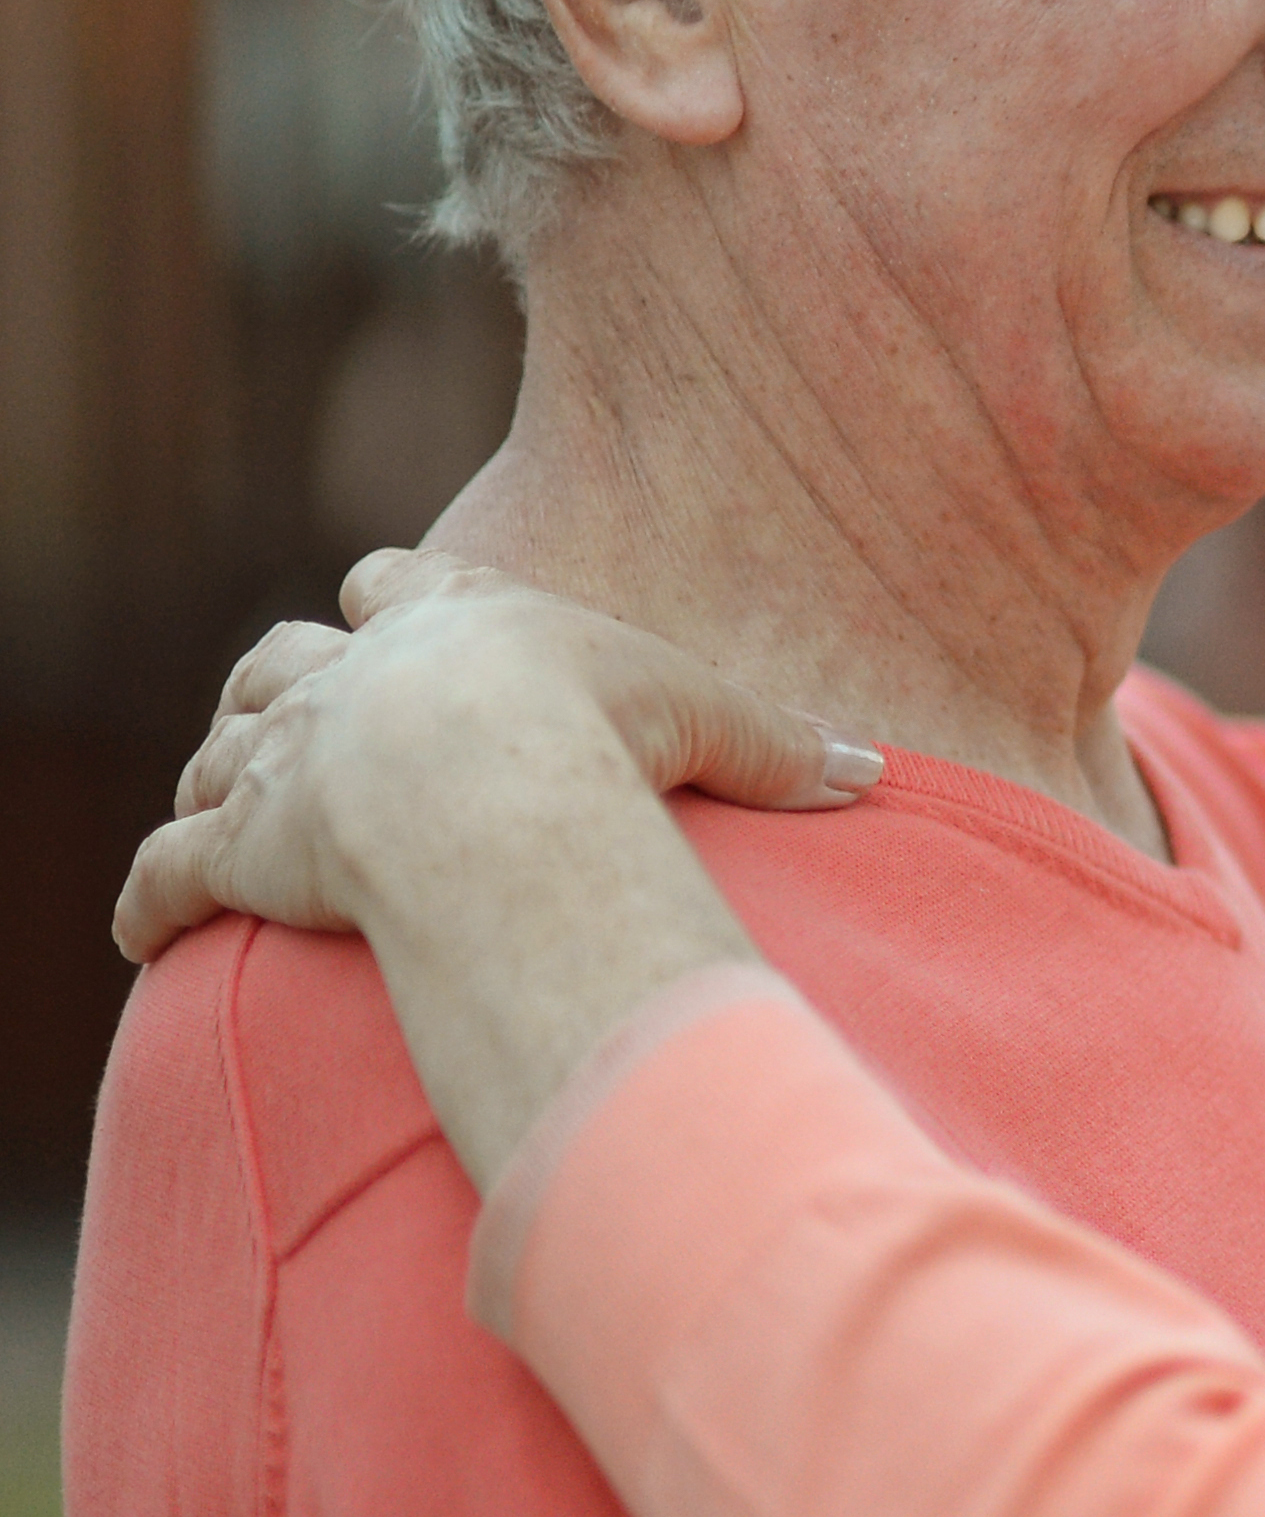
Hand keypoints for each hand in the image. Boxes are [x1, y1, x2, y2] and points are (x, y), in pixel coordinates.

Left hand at [120, 553, 873, 963]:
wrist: (479, 794)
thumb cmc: (594, 739)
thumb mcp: (709, 725)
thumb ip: (778, 750)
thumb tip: (873, 774)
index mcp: (454, 626)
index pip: (398, 588)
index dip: (392, 601)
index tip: (390, 608)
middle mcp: (350, 679)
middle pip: (283, 659)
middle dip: (286, 686)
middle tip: (298, 719)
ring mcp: (283, 761)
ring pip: (217, 755)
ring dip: (219, 782)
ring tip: (229, 811)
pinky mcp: (234, 850)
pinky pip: (163, 875)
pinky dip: (146, 900)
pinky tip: (139, 928)